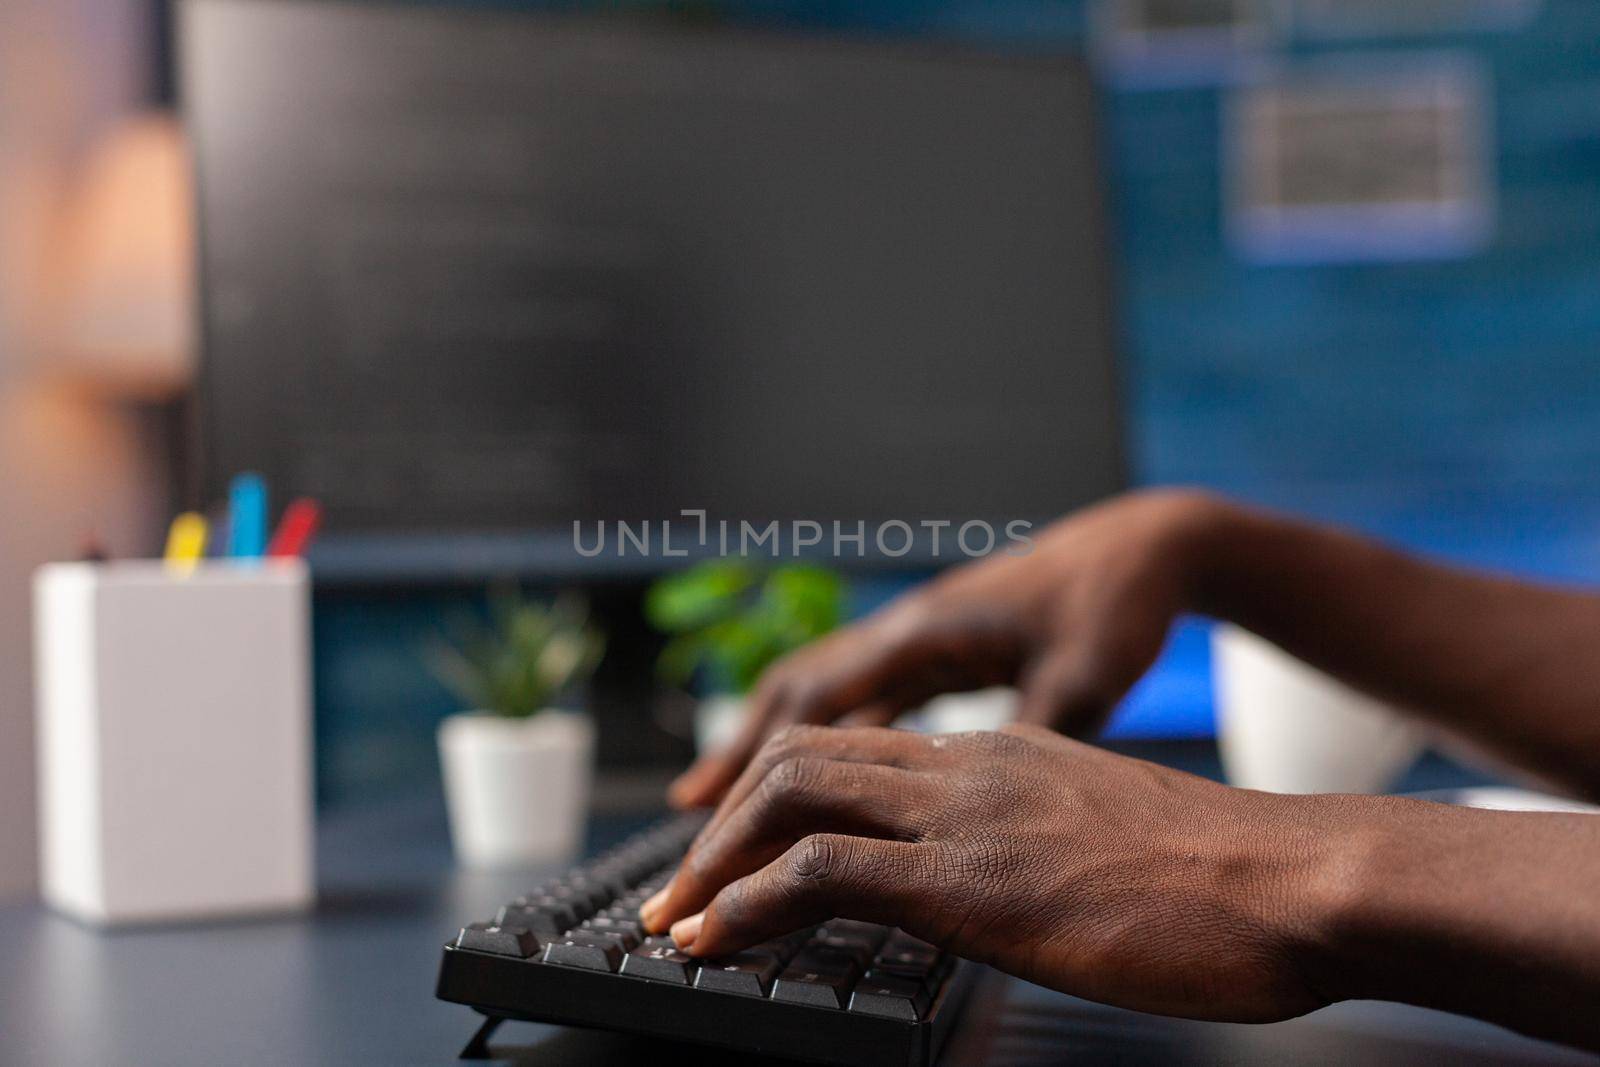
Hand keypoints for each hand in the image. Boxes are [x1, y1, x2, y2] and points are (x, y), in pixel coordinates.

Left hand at [642, 723, 1340, 1022]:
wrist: (1295, 881)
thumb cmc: (1224, 882)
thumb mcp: (1107, 844)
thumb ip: (1038, 846)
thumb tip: (1001, 889)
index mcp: (1001, 754)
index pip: (852, 749)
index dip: (773, 794)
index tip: (734, 851)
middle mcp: (969, 766)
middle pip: (800, 756)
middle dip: (721, 823)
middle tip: (679, 889)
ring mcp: (966, 815)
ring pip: (791, 795)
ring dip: (714, 860)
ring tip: (676, 919)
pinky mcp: (972, 878)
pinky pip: (822, 872)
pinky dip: (748, 903)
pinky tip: (717, 942)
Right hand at [669, 489, 1227, 807]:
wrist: (1142, 545)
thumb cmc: (1116, 606)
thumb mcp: (1086, 681)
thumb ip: (1028, 738)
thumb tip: (984, 806)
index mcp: (924, 633)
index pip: (814, 708)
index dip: (757, 769)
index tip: (713, 824)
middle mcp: (903, 630)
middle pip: (793, 697)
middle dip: (736, 758)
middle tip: (684, 821)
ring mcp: (915, 638)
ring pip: (814, 694)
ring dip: (761, 744)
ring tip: (713, 801)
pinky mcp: (936, 651)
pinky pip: (855, 699)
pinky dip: (817, 741)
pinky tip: (806, 780)